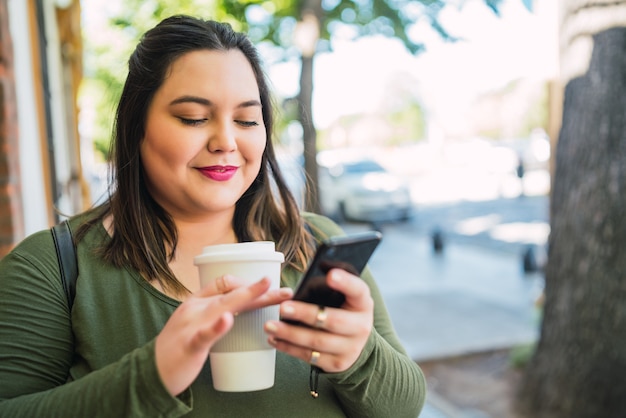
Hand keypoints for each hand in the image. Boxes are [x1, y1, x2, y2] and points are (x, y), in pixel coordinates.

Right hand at [155, 277, 292, 395]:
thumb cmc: (176, 347)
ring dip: (246, 296)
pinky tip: (228, 319)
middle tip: (284, 288)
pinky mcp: (189, 344)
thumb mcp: (193, 322)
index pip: (225, 283)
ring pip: (223, 306)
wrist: (150, 371)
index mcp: (196, 302)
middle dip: (259, 288)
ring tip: (265, 287)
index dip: (248, 282)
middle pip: (231, 293)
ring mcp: (192, 325)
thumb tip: (237, 307)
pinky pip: (204, 334)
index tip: (270, 285)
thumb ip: (212, 311)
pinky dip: (217, 326)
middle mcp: (195, 308)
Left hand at [264, 268, 373, 372]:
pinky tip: (275, 339)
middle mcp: (361, 326)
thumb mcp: (346, 292)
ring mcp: (350, 348)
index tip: (330, 276)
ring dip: (291, 334)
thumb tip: (324, 263)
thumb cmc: (343, 308)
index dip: (346, 283)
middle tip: (283, 308)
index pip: (358, 290)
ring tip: (270, 326)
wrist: (355, 343)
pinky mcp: (337, 364)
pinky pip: (310, 357)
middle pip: (334, 321)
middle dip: (306, 314)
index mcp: (363, 303)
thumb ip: (337, 274)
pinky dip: (290, 348)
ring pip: (318, 342)